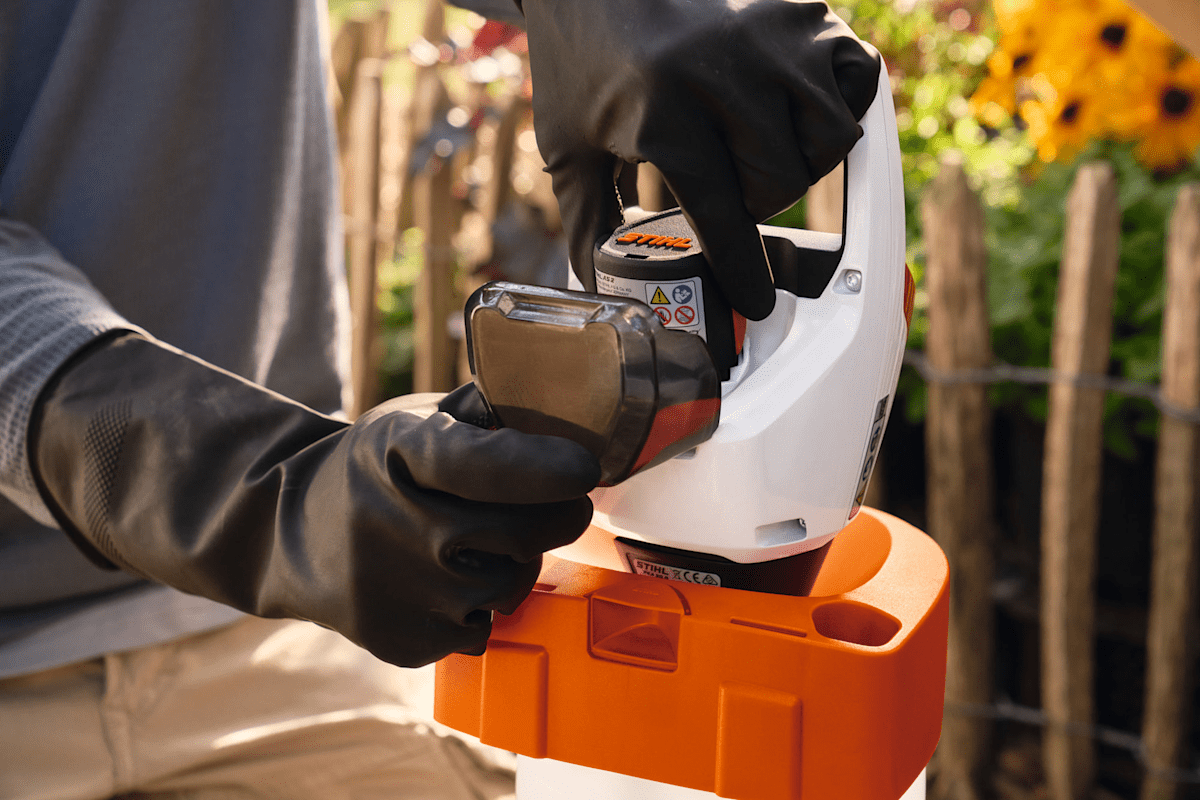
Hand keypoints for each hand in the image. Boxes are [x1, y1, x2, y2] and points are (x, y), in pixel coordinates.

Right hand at [31, 333, 599, 666]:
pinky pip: (480, 629)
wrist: (285, 532)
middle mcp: (393, 523)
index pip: (483, 464)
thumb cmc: (373, 469)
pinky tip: (449, 582)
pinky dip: (480, 607)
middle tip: (565, 503)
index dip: (542, 468)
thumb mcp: (410, 421)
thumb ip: (481, 415)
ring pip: (508, 585)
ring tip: (486, 543)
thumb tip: (560, 402)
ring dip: (516, 564)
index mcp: (399, 452)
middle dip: (557, 516)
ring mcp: (394, 589)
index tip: (585, 468)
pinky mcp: (399, 640)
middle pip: (518, 532)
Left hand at [520, 0, 879, 319]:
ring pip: (829, 139)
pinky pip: (858, 83)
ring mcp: (773, 35)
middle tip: (729, 193)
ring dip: (799, 162)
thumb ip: (587, 223)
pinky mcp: (804, 13)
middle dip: (756, 204)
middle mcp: (725, 70)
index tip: (757, 301)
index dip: (743, 270)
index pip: (724, 214)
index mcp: (664, 111)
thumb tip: (601, 285)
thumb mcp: (569, 147)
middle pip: (781, 183)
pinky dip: (836, 109)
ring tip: (758, 154)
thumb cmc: (582, 60)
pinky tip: (794, 114)